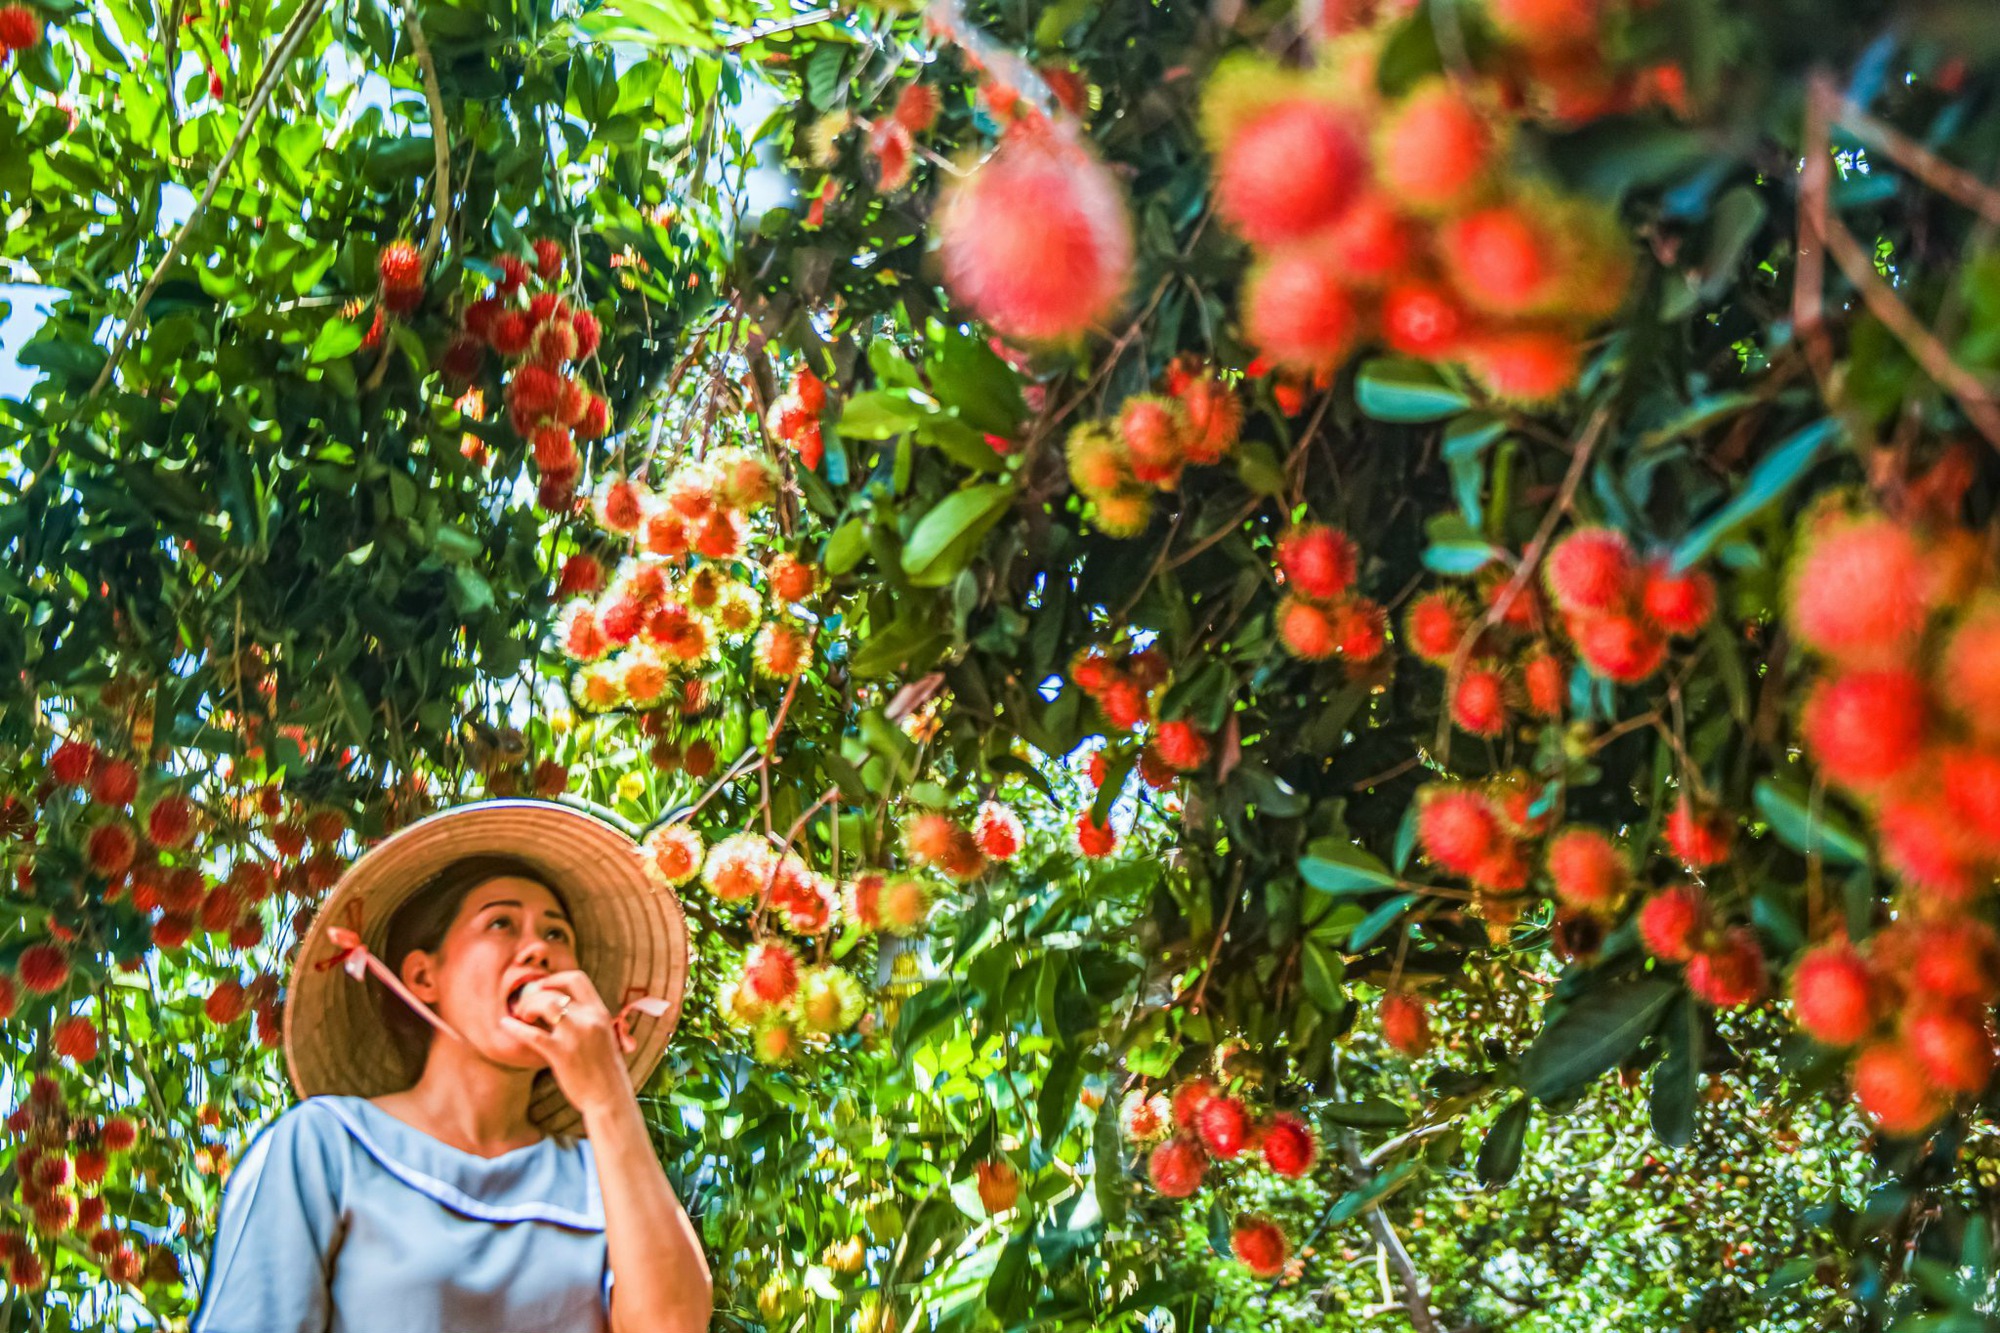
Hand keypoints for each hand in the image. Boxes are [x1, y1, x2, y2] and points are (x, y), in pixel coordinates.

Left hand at [500, 971, 634, 1120]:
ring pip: (545, 1005)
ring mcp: (575, 1035)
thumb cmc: (606, 1071)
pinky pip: (532, 1034)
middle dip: (535, 995)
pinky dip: (515, 1027)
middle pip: (555, 992)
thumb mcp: (606, 1037)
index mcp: (600, 1013)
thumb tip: (565, 1011)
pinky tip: (505, 1024)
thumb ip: (589, 1022)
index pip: (577, 979)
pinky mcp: (561, 1054)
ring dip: (528, 1006)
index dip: (555, 979)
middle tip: (525, 1007)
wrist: (610, 1097)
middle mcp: (589, 1019)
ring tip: (522, 1016)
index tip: (542, 986)